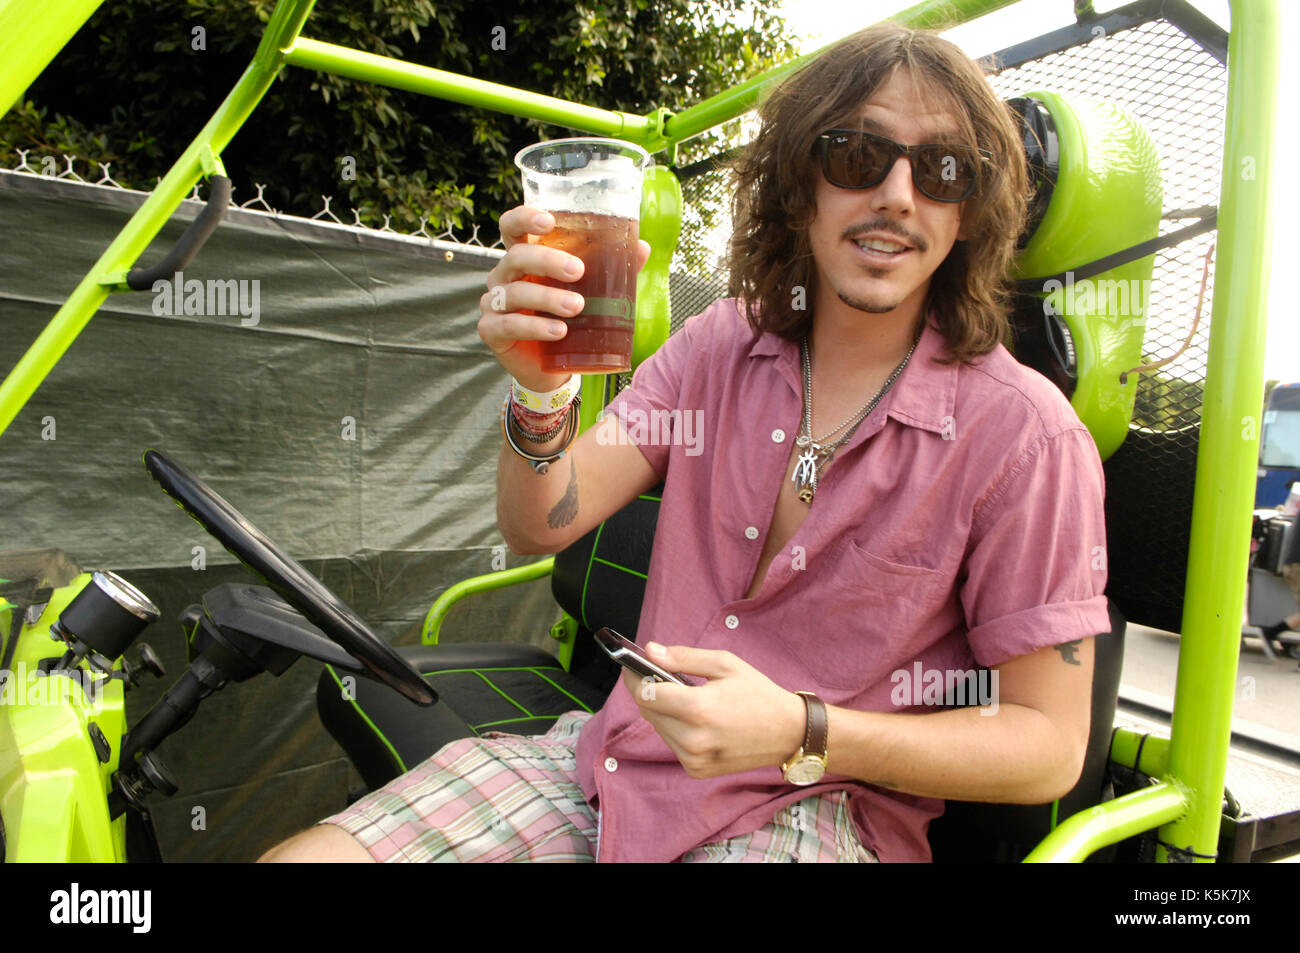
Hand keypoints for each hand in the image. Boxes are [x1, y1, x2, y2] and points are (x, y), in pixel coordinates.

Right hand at [478, 205, 650, 392]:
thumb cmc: (567, 320)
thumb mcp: (590, 292)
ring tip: (577, 307)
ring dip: (547, 298)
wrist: (551, 368)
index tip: (548, 221)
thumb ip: (612, 269)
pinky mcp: (491, 331)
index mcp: (524, 257)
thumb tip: (641, 247)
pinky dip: (535, 327)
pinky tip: (558, 331)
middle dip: (547, 260)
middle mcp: (504, 276)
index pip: (512, 227)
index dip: (524, 218)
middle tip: (578, 271)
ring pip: (515, 292)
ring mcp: (494, 303)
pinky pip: (509, 324)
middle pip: (517, 257)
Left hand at [621, 642, 806, 778]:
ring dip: (664, 711)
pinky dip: (677, 729)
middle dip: (649, 691)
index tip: (632, 665)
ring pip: (658, 727)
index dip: (634, 676)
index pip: (644, 693)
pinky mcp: (696, 770)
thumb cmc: (759, 694)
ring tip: (688, 699)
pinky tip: (698, 720)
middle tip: (663, 677)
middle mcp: (691, 739)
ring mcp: (693, 758)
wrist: (788, 733)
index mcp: (697, 709)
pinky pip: (672, 744)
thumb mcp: (725, 664)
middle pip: (647, 710)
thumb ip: (683, 657)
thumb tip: (650, 651)